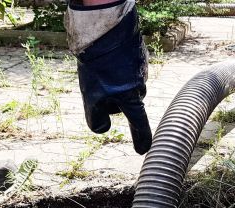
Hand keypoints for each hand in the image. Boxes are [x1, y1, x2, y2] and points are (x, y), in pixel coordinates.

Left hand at [66, 0, 151, 154]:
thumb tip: (102, 129)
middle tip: (96, 85)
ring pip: (125, 83)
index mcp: (132, 98)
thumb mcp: (91, 98)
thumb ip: (96, 118)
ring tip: (98, 69)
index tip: (143, 150)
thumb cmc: (98, 67)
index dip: (141, 138)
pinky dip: (116, 67)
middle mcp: (140, 85)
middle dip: (113, 99)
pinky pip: (125, 67)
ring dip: (113, 81)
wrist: (104, 31)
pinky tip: (105, 59)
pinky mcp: (137, 54)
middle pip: (127, 101)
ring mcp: (141, 68)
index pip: (139, 124)